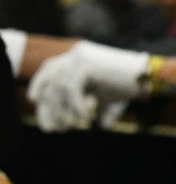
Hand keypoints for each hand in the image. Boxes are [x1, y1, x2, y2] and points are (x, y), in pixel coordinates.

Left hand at [27, 41, 148, 130]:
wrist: (150, 76)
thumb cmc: (129, 87)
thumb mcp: (105, 99)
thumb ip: (92, 108)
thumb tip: (96, 125)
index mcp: (76, 58)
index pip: (50, 68)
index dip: (39, 83)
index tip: (34, 100)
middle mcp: (75, 54)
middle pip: (52, 82)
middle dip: (49, 107)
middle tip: (52, 128)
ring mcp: (79, 57)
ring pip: (59, 88)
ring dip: (63, 110)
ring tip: (73, 125)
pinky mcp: (86, 64)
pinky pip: (71, 89)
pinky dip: (76, 106)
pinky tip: (86, 118)